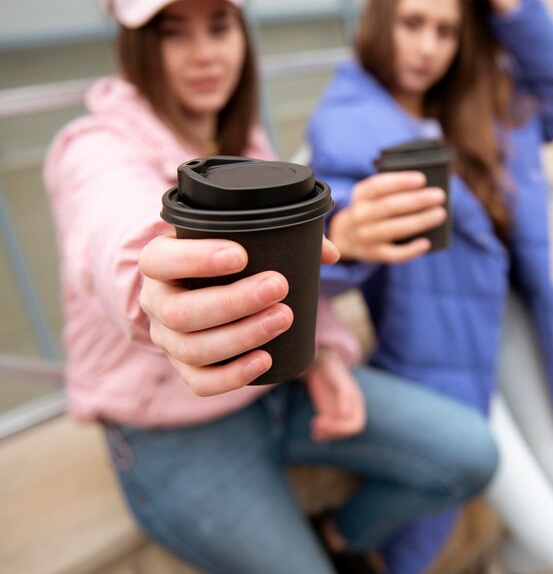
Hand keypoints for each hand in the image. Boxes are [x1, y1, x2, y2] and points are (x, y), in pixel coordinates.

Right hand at [139, 235, 295, 395]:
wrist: (197, 290)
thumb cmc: (220, 260)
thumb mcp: (235, 240)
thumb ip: (280, 237)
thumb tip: (329, 254)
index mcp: (159, 264)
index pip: (160, 261)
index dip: (195, 260)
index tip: (241, 255)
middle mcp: (156, 303)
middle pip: (180, 312)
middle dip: (233, 302)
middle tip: (277, 287)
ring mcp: (167, 339)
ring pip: (192, 349)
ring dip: (241, 336)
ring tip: (283, 318)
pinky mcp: (184, 367)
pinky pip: (200, 382)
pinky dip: (232, 375)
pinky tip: (264, 360)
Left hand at [306, 351, 365, 441]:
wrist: (321, 364)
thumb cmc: (331, 370)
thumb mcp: (337, 380)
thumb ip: (343, 395)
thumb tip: (346, 413)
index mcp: (356, 402)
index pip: (356, 424)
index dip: (341, 428)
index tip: (323, 421)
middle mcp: (350, 410)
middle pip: (347, 431)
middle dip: (332, 431)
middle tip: (315, 423)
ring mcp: (340, 413)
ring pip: (338, 433)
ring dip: (327, 434)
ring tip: (314, 427)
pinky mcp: (330, 414)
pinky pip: (330, 430)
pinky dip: (323, 435)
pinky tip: (314, 434)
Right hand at [329, 171, 446, 262]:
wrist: (347, 235)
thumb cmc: (372, 209)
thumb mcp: (373, 195)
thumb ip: (393, 189)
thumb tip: (426, 189)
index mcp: (361, 194)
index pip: (378, 185)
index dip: (401, 182)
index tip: (422, 179)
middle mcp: (360, 215)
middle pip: (390, 206)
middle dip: (417, 200)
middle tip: (440, 196)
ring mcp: (365, 236)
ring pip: (394, 229)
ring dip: (419, 221)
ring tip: (440, 214)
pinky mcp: (373, 254)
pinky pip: (394, 254)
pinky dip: (411, 250)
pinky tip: (426, 243)